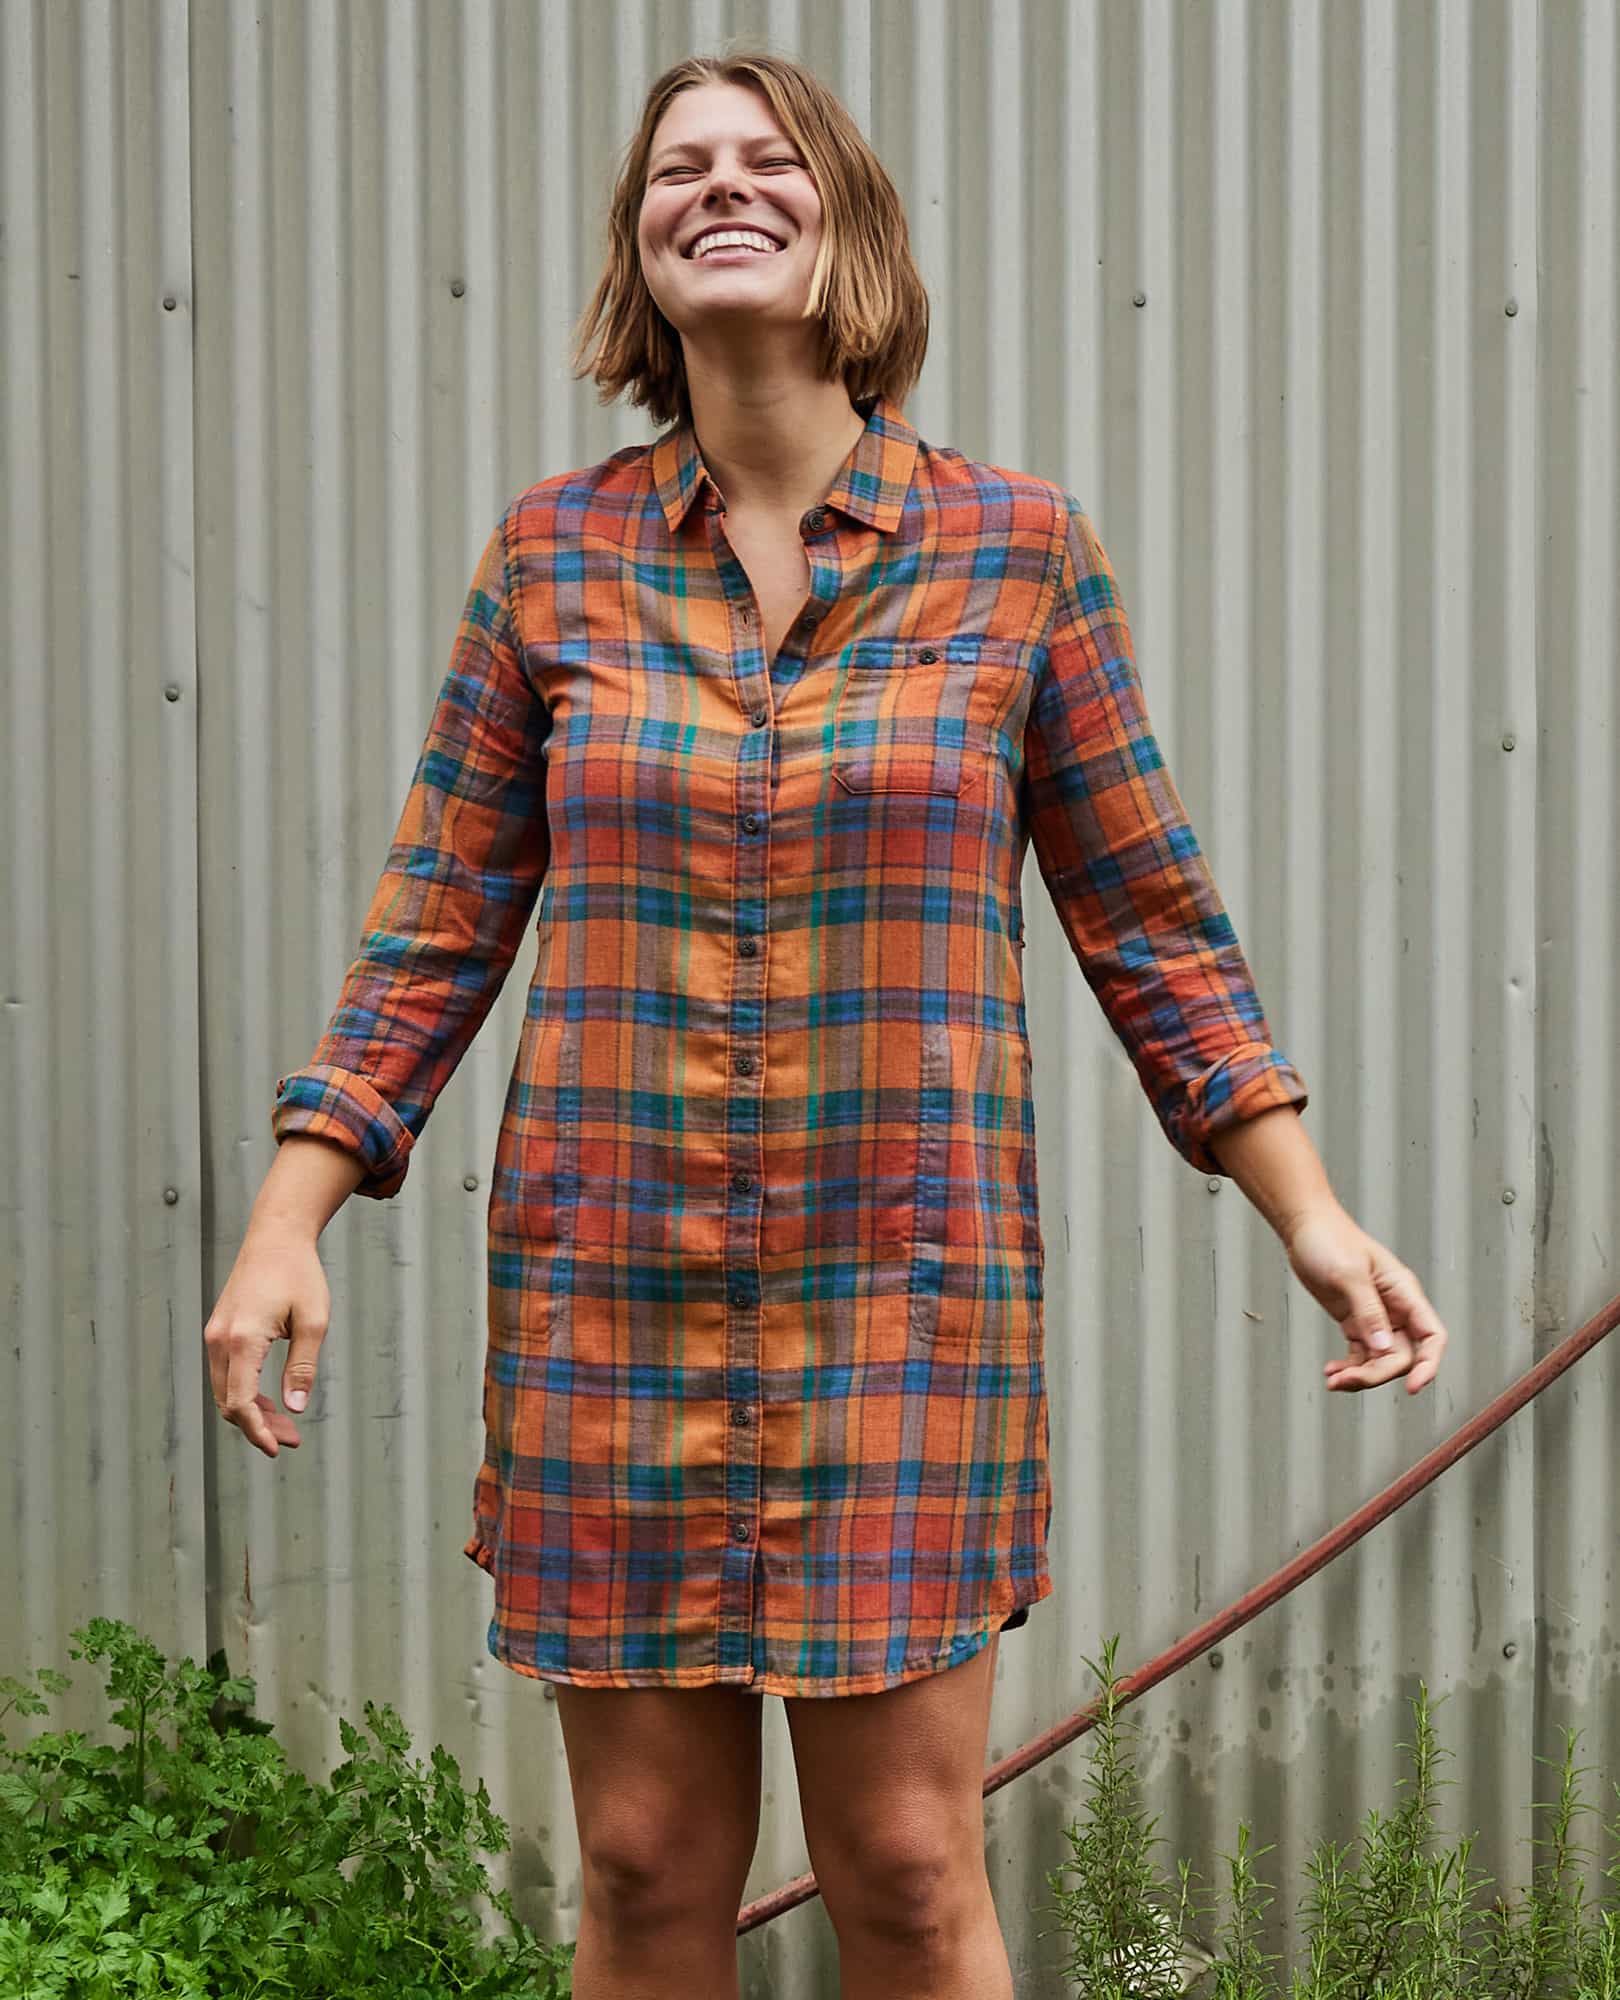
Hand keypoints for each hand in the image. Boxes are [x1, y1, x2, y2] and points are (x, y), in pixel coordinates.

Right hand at [204, 1223, 330, 1456]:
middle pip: (229, 1401)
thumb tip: (295, 1408)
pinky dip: (245, 1391)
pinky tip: (270, 1400)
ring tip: (286, 1424)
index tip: (278, 1448)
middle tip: (292, 1440)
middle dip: (259, 1426)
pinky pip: (226, 1373)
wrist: (276, 1237)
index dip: (257, 1430)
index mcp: (243, 1338)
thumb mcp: (314, 1320)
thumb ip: (303, 1367)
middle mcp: (220, 1339)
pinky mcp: (218, 1331)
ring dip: (252, 1411)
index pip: (240, 1401)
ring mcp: (215, 1335)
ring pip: (225, 1390)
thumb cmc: (299, 1274)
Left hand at [1284, 1204, 1448, 1394]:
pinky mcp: (1355, 1322)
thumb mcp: (1348, 1274)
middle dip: (1377, 1373)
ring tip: (1334, 1380)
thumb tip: (1383, 1348)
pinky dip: (1349, 1367)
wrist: (1304, 1228)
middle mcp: (1395, 1309)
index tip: (1413, 1387)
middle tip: (1347, 1379)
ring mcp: (1375, 1318)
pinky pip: (1360, 1355)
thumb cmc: (1329, 1239)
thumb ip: (1368, 1312)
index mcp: (1404, 1293)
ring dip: (1360, 1375)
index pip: (1431, 1336)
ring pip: (1380, 1360)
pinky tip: (1332, 1371)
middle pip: (1401, 1356)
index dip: (1428, 1364)